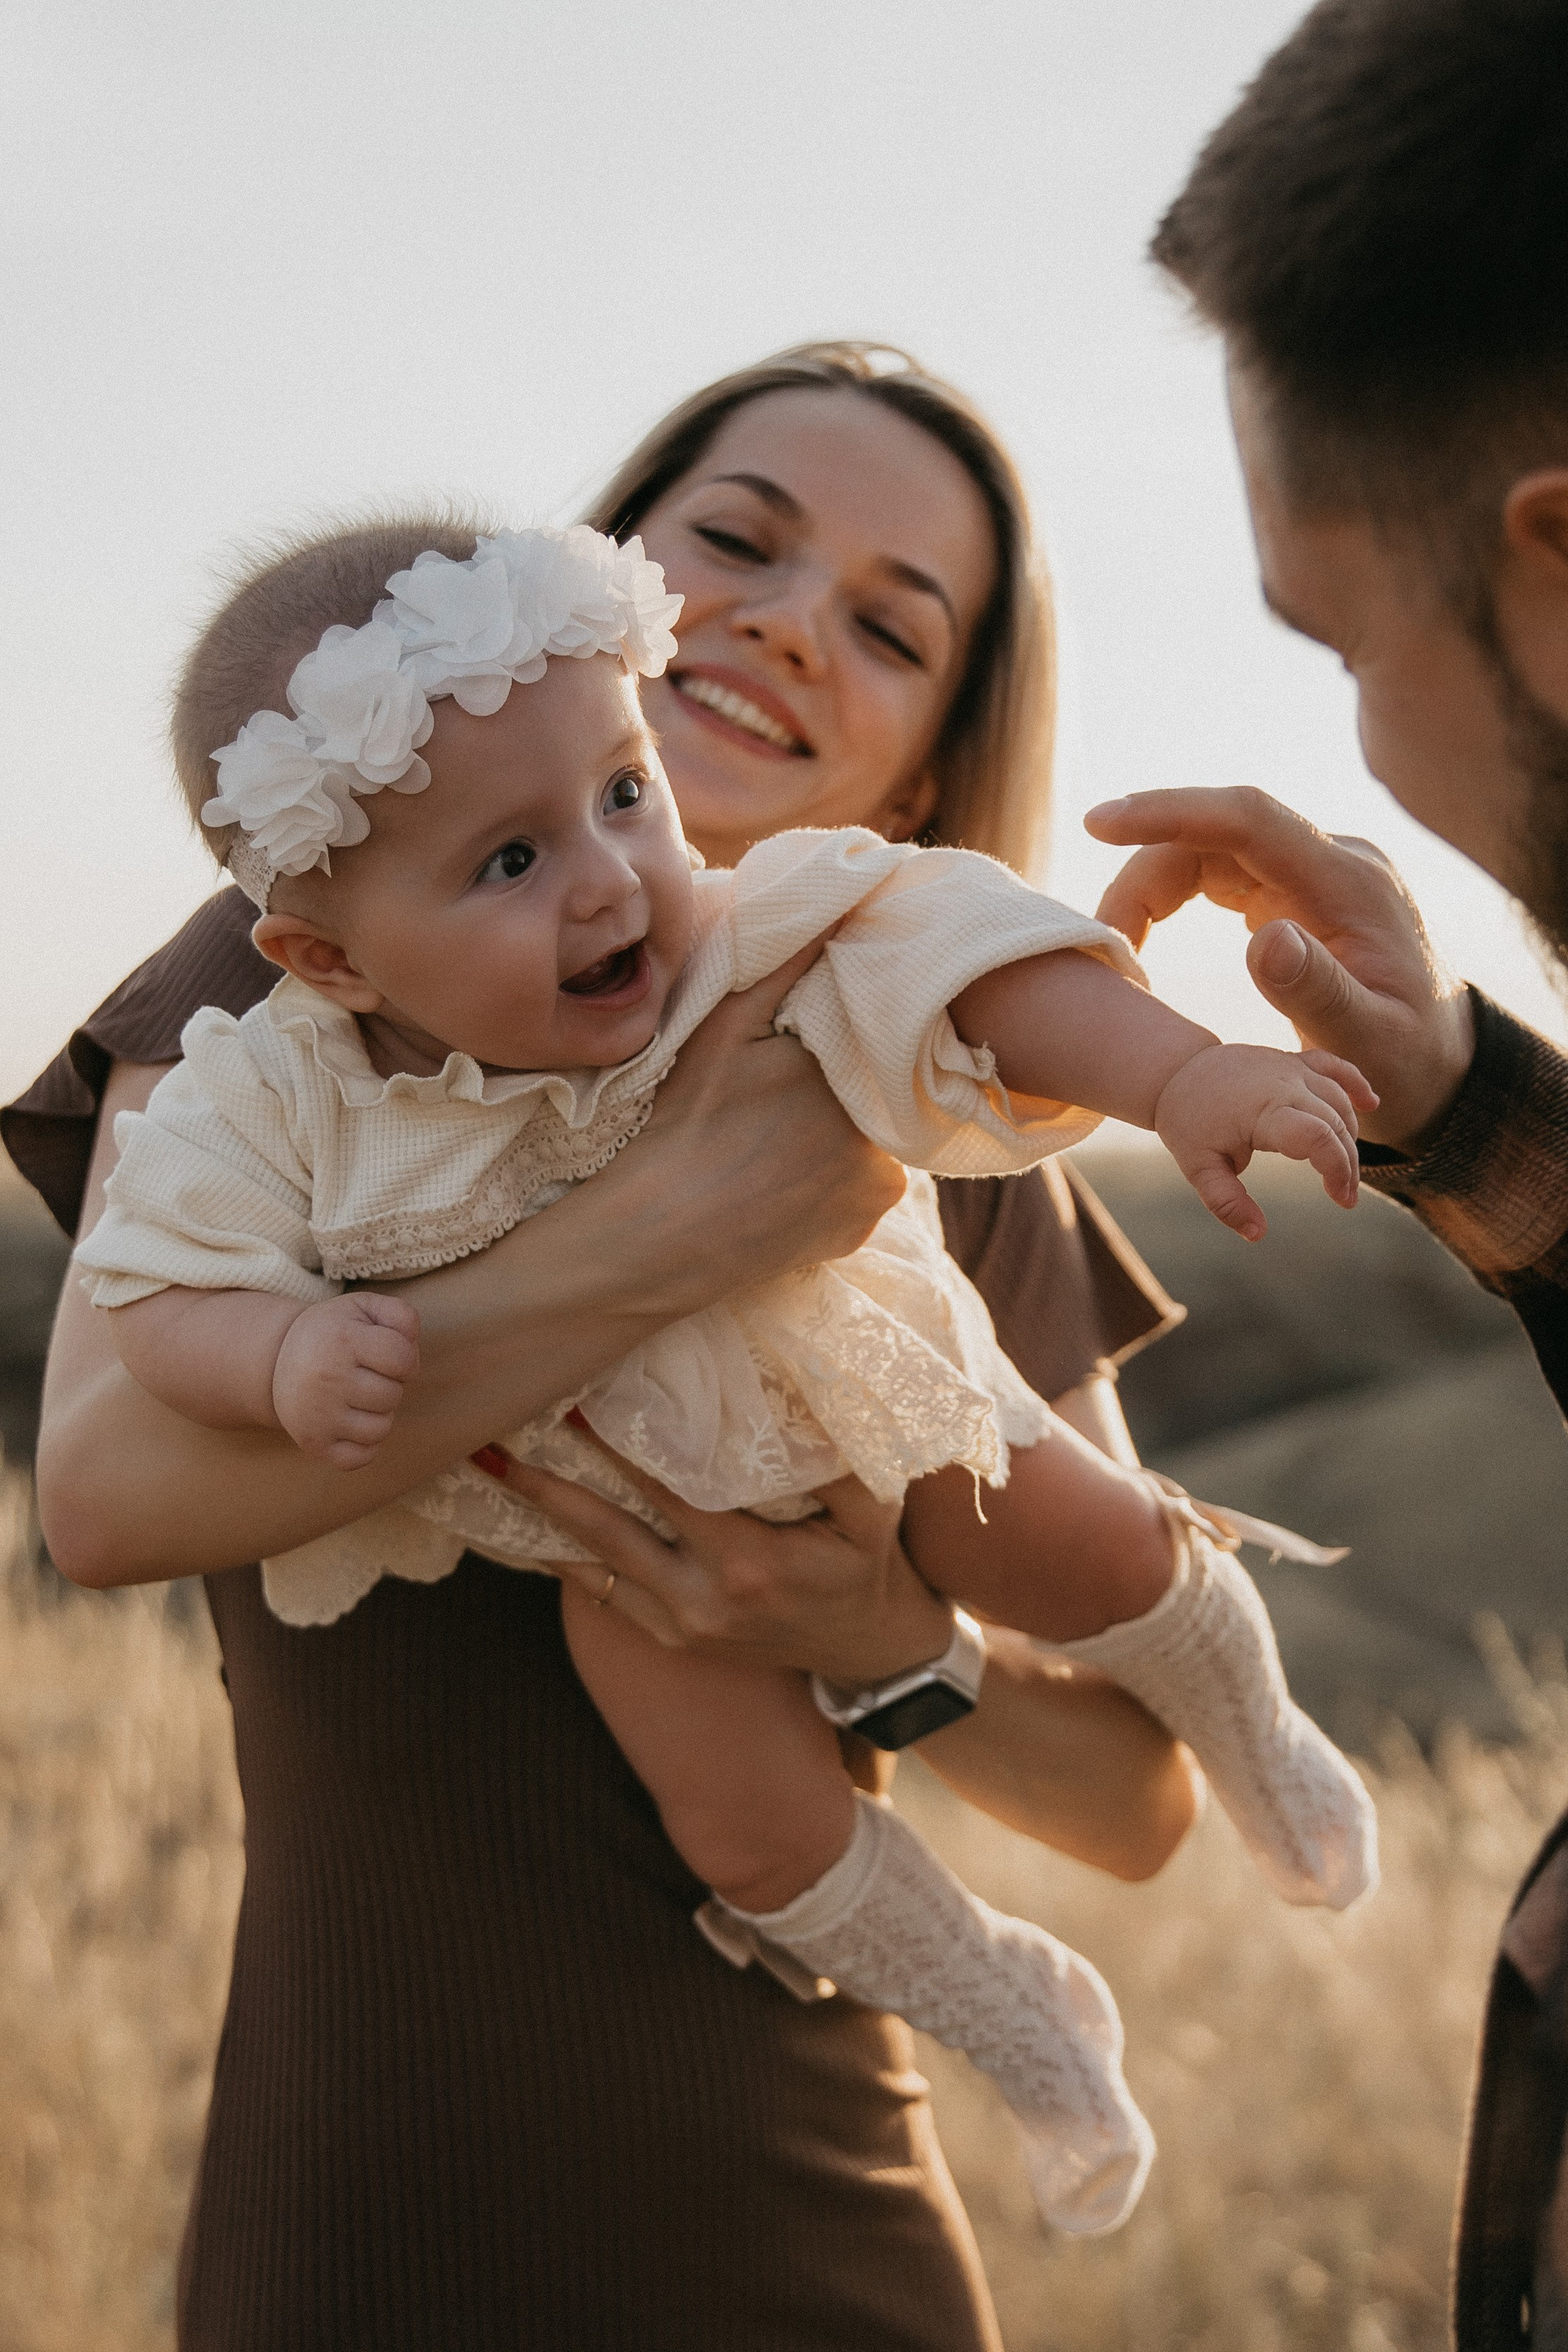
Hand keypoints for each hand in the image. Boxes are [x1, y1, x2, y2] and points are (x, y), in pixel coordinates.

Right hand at [271, 1293, 421, 1469]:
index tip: (389, 1356)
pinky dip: (364, 1445)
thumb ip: (400, 1314)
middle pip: (392, 1395)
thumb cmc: (334, 1333)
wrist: (276, 1359)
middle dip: (389, 1385)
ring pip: (380, 1429)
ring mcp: (318, 1415)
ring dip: (379, 1414)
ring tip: (359, 1397)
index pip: (403, 1359)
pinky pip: (360, 1458)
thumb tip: (412, 1342)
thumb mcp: (363, 1307)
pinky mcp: (313, 1443)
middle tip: (368, 1376)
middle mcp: (327, 1378)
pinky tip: (351, 1423)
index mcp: (343, 1339)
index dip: (406, 1359)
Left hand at [483, 1443, 954, 1683]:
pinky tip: (523, 1527)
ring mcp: (683, 1625)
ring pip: (595, 1569)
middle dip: (551, 1487)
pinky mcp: (674, 1638)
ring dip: (543, 1520)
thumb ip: (843, 1457)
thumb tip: (807, 1384)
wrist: (871, 1650)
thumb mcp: (873, 1512)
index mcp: (749, 1564)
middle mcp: (705, 1600)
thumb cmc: (870, 1564)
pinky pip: (604, 1598)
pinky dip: (563, 1561)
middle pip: (610, 1534)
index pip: (669, 1492)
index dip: (622, 1450)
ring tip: (491, 1472)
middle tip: (498, 1440)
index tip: (579, 1402)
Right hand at [611, 936, 907, 1316]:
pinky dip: (834, 1183)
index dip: (855, 1036)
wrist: (656, 1238)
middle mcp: (883, 1139)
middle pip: (879, 1092)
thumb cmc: (683, 1124)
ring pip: (873, 1142)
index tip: (809, 1043)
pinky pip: (861, 1193)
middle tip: (783, 1093)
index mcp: (856, 1078)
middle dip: (846, 1085)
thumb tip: (846, 899)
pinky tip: (783, 1178)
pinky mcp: (859, 1234)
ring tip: (778, 1136)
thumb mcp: (723, 1030)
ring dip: (843, 1135)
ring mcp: (875, 1194)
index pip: (884, 1043)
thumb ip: (785, 963)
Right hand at [1088, 787, 1476, 1150]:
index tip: (1100, 822)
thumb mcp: (1369, 1043)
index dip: (1173, 811)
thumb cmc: (1407, 1061)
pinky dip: (1173, 894)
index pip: (1251, 819)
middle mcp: (1332, 862)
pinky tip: (1145, 933)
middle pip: (1217, 833)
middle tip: (1103, 946)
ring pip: (1211, 847)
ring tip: (1119, 950)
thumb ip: (1320, 991)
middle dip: (1147, 875)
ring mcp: (1313, 871)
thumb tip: (1263, 937)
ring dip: (1153, 886)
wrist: (1440, 1062)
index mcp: (1349, 887)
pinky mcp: (1296, 888)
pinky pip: (1221, 867)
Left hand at [1154, 1041, 1376, 1238]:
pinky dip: (1354, 1083)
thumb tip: (1257, 1235)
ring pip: (1340, 1100)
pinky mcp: (1293, 1059)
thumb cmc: (1188, 1122)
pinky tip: (1370, 1104)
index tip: (1342, 1200)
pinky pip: (1333, 1066)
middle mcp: (1285, 1083)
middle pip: (1336, 1123)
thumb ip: (1226, 1203)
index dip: (1339, 1170)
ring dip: (1350, 1135)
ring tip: (1343, 1171)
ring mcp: (1291, 1067)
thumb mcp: (1199, 1168)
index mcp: (1264, 1110)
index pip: (1319, 1137)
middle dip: (1348, 1164)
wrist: (1176, 1071)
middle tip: (1345, 1196)